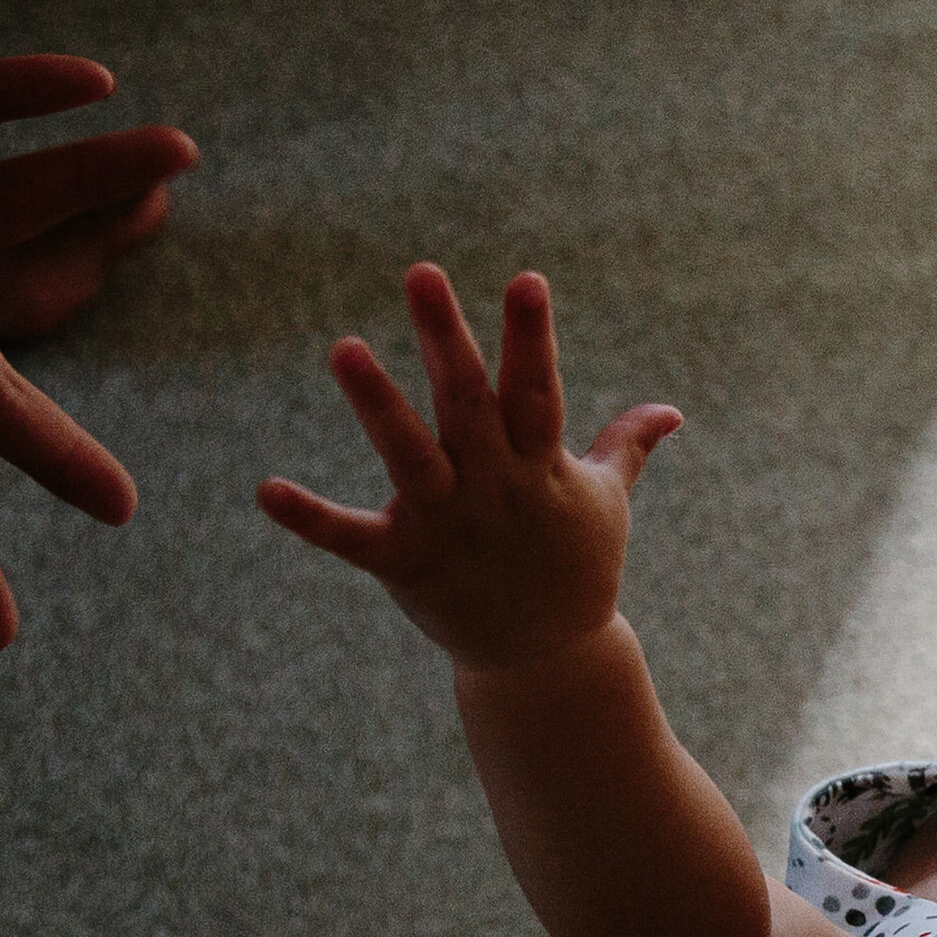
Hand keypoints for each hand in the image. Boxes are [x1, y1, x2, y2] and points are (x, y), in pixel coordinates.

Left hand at [256, 262, 680, 671]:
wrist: (547, 661)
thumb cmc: (576, 568)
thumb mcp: (605, 502)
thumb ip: (626, 446)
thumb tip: (671, 411)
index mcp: (540, 465)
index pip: (537, 389)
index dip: (531, 337)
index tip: (525, 280)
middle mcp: (494, 488)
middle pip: (469, 405)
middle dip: (447, 340)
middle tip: (421, 274)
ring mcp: (448, 525)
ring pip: (410, 455)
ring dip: (377, 403)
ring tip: (344, 348)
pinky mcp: (406, 563)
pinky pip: (352, 539)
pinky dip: (310, 518)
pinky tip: (266, 490)